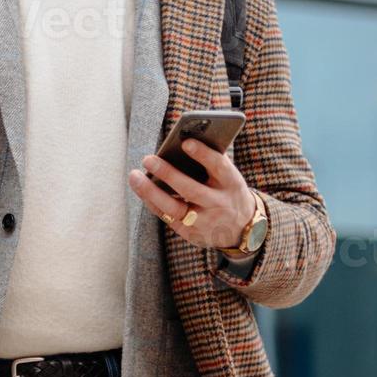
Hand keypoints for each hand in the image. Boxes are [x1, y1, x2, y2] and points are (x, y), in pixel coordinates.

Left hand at [128, 138, 258, 250]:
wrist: (242, 228)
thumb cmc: (227, 192)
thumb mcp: (228, 178)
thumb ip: (209, 164)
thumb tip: (178, 146)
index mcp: (231, 184)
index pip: (219, 167)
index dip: (203, 155)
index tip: (185, 142)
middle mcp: (219, 204)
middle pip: (191, 189)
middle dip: (168, 174)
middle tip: (148, 159)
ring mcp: (204, 222)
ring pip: (173, 208)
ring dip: (150, 192)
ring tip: (134, 176)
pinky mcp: (190, 233)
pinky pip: (166, 216)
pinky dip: (152, 201)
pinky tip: (141, 188)